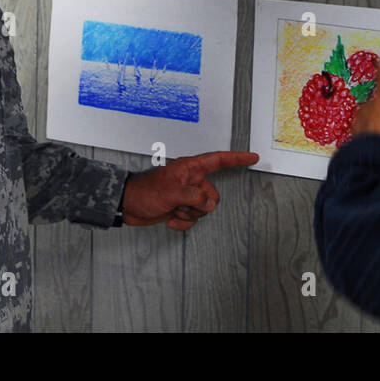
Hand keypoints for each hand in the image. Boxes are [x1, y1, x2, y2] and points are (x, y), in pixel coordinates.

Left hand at [122, 150, 258, 230]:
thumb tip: (209, 204)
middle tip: (183, 204)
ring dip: (189, 215)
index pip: (218, 160)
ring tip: (173, 210)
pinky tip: (170, 220)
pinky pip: (192, 219)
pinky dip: (182, 223)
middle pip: (213, 195)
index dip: (237, 159)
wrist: (127, 205)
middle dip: (201, 205)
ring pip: (203, 210)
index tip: (252, 157)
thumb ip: (194, 196)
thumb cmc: (144, 191)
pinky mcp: (180, 208)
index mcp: (190, 169)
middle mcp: (191, 181)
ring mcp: (186, 195)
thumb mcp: (171, 192)